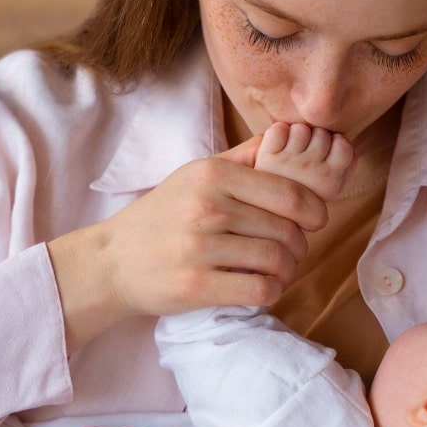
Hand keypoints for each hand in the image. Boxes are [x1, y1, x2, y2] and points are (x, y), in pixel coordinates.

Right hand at [48, 138, 327, 346]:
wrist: (111, 261)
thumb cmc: (161, 217)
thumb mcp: (194, 175)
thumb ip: (242, 157)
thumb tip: (288, 135)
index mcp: (213, 175)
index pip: (289, 192)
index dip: (313, 210)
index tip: (315, 221)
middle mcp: (207, 206)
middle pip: (286, 229)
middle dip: (299, 245)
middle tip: (292, 252)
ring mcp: (200, 247)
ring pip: (277, 260)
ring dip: (288, 271)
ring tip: (279, 272)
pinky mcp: (196, 284)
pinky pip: (260, 289)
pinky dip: (272, 291)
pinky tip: (264, 287)